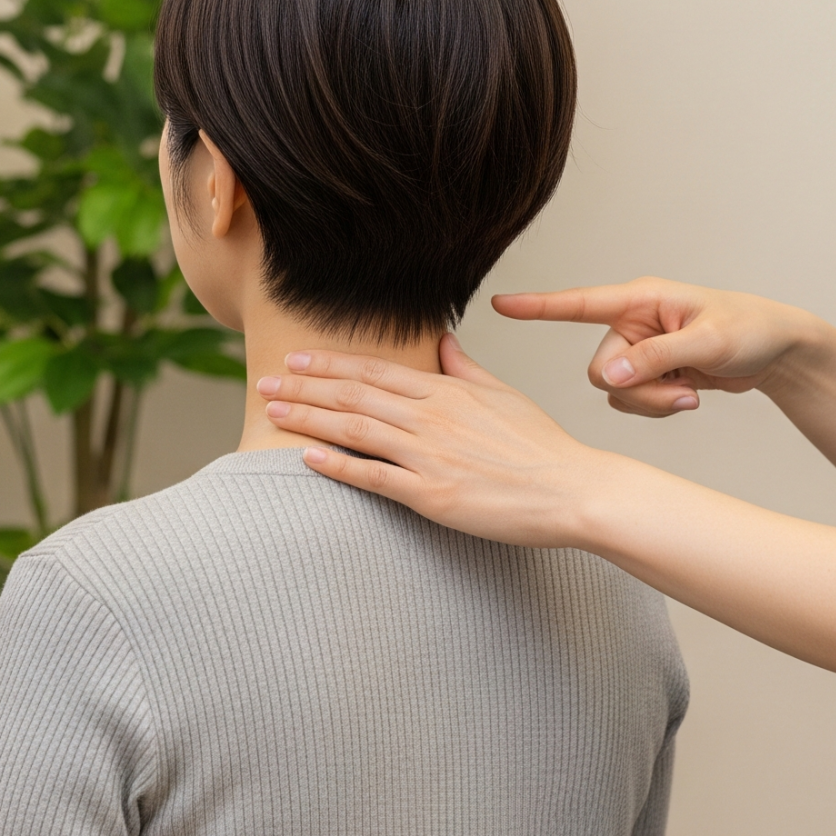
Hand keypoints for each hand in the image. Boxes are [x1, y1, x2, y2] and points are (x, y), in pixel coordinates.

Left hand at [257, 335, 641, 548]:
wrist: (571, 489)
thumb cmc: (541, 446)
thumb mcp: (503, 394)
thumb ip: (464, 369)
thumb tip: (441, 340)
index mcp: (448, 392)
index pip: (376, 371)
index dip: (331, 364)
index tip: (297, 359)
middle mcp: (433, 417)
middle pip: (354, 395)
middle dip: (305, 386)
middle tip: (265, 380)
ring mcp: (430, 455)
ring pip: (355, 429)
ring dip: (309, 418)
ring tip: (272, 410)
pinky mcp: (433, 495)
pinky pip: (374, 477)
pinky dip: (337, 466)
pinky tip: (306, 457)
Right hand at [490, 277, 822, 416]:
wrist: (776, 351)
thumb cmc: (749, 328)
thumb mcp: (707, 341)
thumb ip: (655, 357)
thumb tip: (608, 377)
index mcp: (641, 300)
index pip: (579, 302)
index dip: (538, 307)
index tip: (500, 305)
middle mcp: (633, 323)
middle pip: (601, 369)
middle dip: (639, 390)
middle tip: (682, 391)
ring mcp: (640, 351)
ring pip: (616, 392)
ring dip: (652, 403)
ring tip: (691, 393)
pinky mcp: (650, 374)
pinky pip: (633, 402)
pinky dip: (659, 408)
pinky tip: (689, 396)